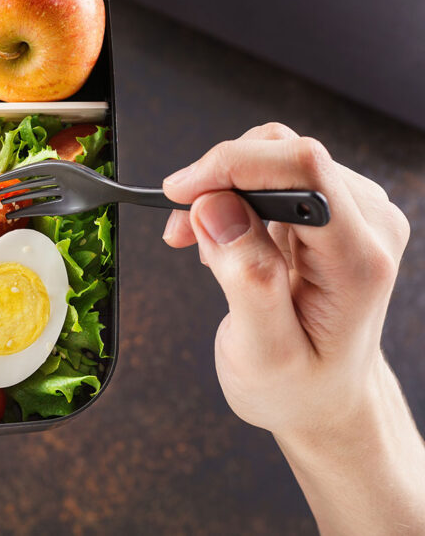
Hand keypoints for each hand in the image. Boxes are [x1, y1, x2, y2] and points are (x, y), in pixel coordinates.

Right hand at [161, 122, 423, 533]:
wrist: (324, 395)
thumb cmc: (297, 385)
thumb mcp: (263, 352)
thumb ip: (246, 277)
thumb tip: (216, 206)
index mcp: (359, 260)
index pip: (303, 169)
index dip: (232, 165)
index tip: (181, 193)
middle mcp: (368, 224)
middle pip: (284, 153)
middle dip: (218, 180)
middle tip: (181, 228)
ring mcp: (354, 212)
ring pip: (274, 155)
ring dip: (221, 188)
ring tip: (195, 238)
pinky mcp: (333, 209)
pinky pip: (271, 174)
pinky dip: (230, 195)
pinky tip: (214, 235)